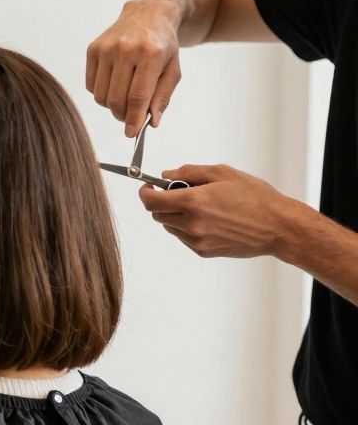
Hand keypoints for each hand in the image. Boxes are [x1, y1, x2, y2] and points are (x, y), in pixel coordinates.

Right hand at [86, 0, 183, 136]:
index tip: (131, 134)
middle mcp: (125, 49)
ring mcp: (106, 48)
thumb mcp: (173, 70)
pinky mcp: (93, 49)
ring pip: (101, 96)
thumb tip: (151, 123)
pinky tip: (114, 84)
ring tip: (123, 99)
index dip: (133, 119)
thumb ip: (163, 97)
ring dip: (111, 106)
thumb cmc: (163, 46)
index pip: (138, 96)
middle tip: (130, 117)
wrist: (148, 15)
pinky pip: (91, 85)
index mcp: (151, 54)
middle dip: (123, 115)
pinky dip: (101, 93)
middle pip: (116, 99)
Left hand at [137, 164, 300, 258]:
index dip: (145, 192)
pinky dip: (187, 227)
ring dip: (175, 215)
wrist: (278, 227)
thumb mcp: (223, 173)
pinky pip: (183, 237)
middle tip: (180, 192)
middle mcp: (191, 224)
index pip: (151, 201)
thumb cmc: (256, 198)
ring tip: (201, 206)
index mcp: (193, 202)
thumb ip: (190, 172)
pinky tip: (209, 219)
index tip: (149, 187)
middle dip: (163, 201)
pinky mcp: (203, 251)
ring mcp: (196, 240)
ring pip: (169, 226)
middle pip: (157, 214)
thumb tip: (167, 175)